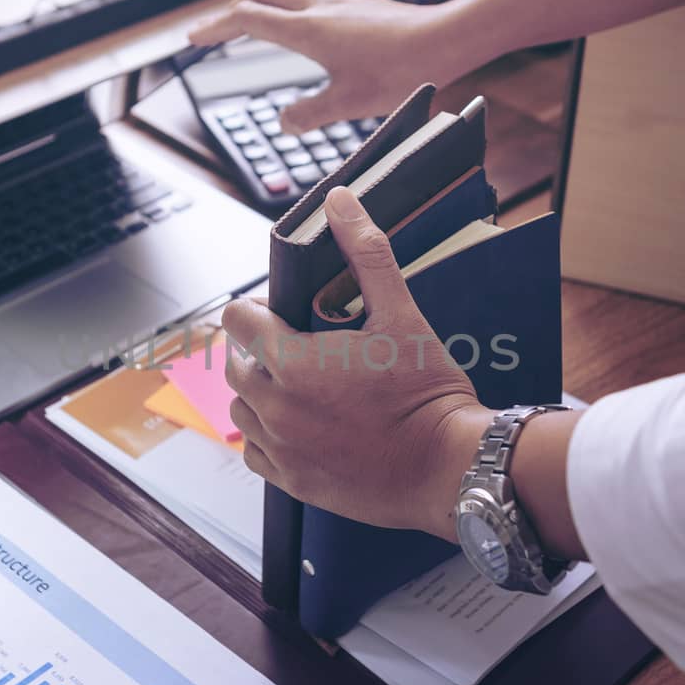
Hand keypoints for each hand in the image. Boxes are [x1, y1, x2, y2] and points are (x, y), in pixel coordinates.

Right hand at [188, 0, 481, 133]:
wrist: (448, 38)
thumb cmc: (401, 70)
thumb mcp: (349, 104)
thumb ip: (309, 114)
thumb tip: (284, 122)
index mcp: (306, 29)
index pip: (244, 19)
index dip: (214, 28)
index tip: (192, 39)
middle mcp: (318, 7)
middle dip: (230, 12)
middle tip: (215, 34)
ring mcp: (339, 2)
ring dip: (262, 10)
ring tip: (252, 33)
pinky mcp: (358, 6)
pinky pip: (311, 1)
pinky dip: (291, 13)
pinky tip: (305, 34)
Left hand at [222, 187, 491, 535]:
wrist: (449, 467)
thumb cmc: (428, 392)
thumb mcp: (401, 314)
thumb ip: (367, 254)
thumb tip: (341, 202)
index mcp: (294, 363)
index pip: (237, 321)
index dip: (255, 309)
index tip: (280, 312)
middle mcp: (277, 408)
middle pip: (235, 366)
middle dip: (255, 350)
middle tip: (293, 346)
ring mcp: (283, 449)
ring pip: (241, 410)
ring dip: (258, 393)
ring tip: (297, 385)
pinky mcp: (295, 482)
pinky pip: (256, 453)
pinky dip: (266, 436)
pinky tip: (298, 425)